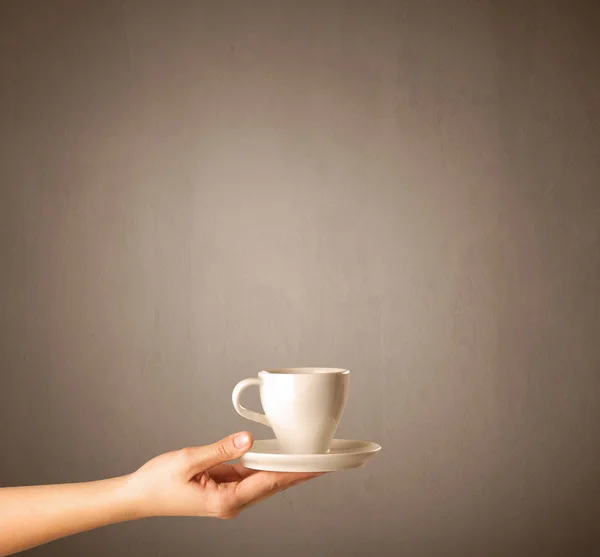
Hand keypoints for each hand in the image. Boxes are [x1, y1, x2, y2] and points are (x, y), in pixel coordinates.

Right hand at [125, 431, 321, 518]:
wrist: (139, 496)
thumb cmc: (158, 482)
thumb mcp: (188, 461)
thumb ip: (220, 449)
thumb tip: (247, 439)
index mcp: (226, 501)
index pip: (270, 482)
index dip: (296, 473)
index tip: (318, 467)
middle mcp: (232, 502)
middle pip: (273, 484)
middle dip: (299, 473)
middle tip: (326, 461)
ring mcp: (229, 496)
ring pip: (264, 481)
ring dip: (285, 470)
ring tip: (309, 458)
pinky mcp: (224, 488)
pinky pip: (251, 475)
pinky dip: (266, 466)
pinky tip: (278, 456)